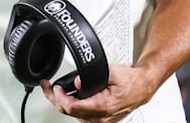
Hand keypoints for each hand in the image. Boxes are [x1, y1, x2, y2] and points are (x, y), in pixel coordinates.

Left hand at [39, 64, 155, 121]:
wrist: (142, 87)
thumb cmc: (130, 81)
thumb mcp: (113, 71)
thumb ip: (93, 74)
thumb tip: (77, 80)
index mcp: (102, 107)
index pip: (72, 107)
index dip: (59, 97)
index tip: (55, 87)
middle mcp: (99, 118)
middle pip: (69, 112)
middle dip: (55, 98)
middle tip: (47, 87)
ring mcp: (99, 120)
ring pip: (73, 115)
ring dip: (61, 102)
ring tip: (54, 90)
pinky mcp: (98, 119)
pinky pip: (80, 115)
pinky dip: (70, 105)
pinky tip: (66, 97)